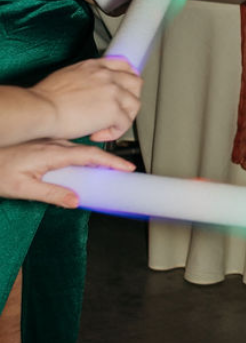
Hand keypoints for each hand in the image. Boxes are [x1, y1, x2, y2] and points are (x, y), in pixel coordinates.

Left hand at [0, 140, 126, 209]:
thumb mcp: (22, 188)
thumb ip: (51, 194)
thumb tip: (75, 200)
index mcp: (50, 154)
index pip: (89, 156)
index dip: (110, 161)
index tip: (126, 167)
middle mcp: (50, 144)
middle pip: (87, 151)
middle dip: (108, 159)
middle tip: (123, 170)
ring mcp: (46, 142)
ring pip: (77, 148)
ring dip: (95, 156)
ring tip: (108, 168)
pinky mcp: (41, 144)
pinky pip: (68, 147)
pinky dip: (81, 154)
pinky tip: (81, 162)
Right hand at [33, 56, 142, 141]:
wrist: (42, 108)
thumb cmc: (45, 97)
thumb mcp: (66, 75)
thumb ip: (83, 78)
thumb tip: (85, 89)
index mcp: (94, 66)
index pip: (123, 65)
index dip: (128, 77)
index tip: (126, 87)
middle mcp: (106, 76)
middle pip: (135, 83)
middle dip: (130, 98)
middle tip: (120, 111)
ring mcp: (112, 92)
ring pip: (134, 104)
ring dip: (123, 117)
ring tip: (108, 126)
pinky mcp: (113, 111)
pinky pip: (125, 124)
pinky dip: (114, 133)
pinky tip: (98, 135)